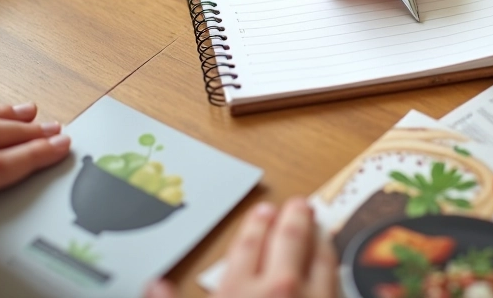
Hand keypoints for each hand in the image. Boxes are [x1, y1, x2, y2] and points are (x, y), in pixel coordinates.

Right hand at [145, 198, 336, 297]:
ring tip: (320, 225)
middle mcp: (277, 291)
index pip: (247, 247)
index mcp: (238, 293)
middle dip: (294, 219)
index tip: (264, 210)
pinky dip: (334, 268)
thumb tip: (155, 286)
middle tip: (299, 203)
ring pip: (319, 260)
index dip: (255, 226)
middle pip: (288, 243)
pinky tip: (334, 263)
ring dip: (319, 238)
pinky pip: (338, 283)